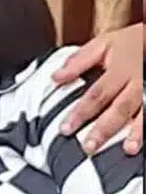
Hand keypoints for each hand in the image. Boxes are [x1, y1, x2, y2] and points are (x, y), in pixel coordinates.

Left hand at [52, 23, 142, 155]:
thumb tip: (55, 77)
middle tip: (88, 147)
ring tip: (127, 149)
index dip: (81, 112)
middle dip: (104, 129)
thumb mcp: (101, 44)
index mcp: (119, 69)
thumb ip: (78, 61)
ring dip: (135, 133)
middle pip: (120, 107)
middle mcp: (136, 82)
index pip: (96, 93)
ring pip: (143, 113)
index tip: (66, 128)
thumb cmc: (127, 44)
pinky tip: (139, 144)